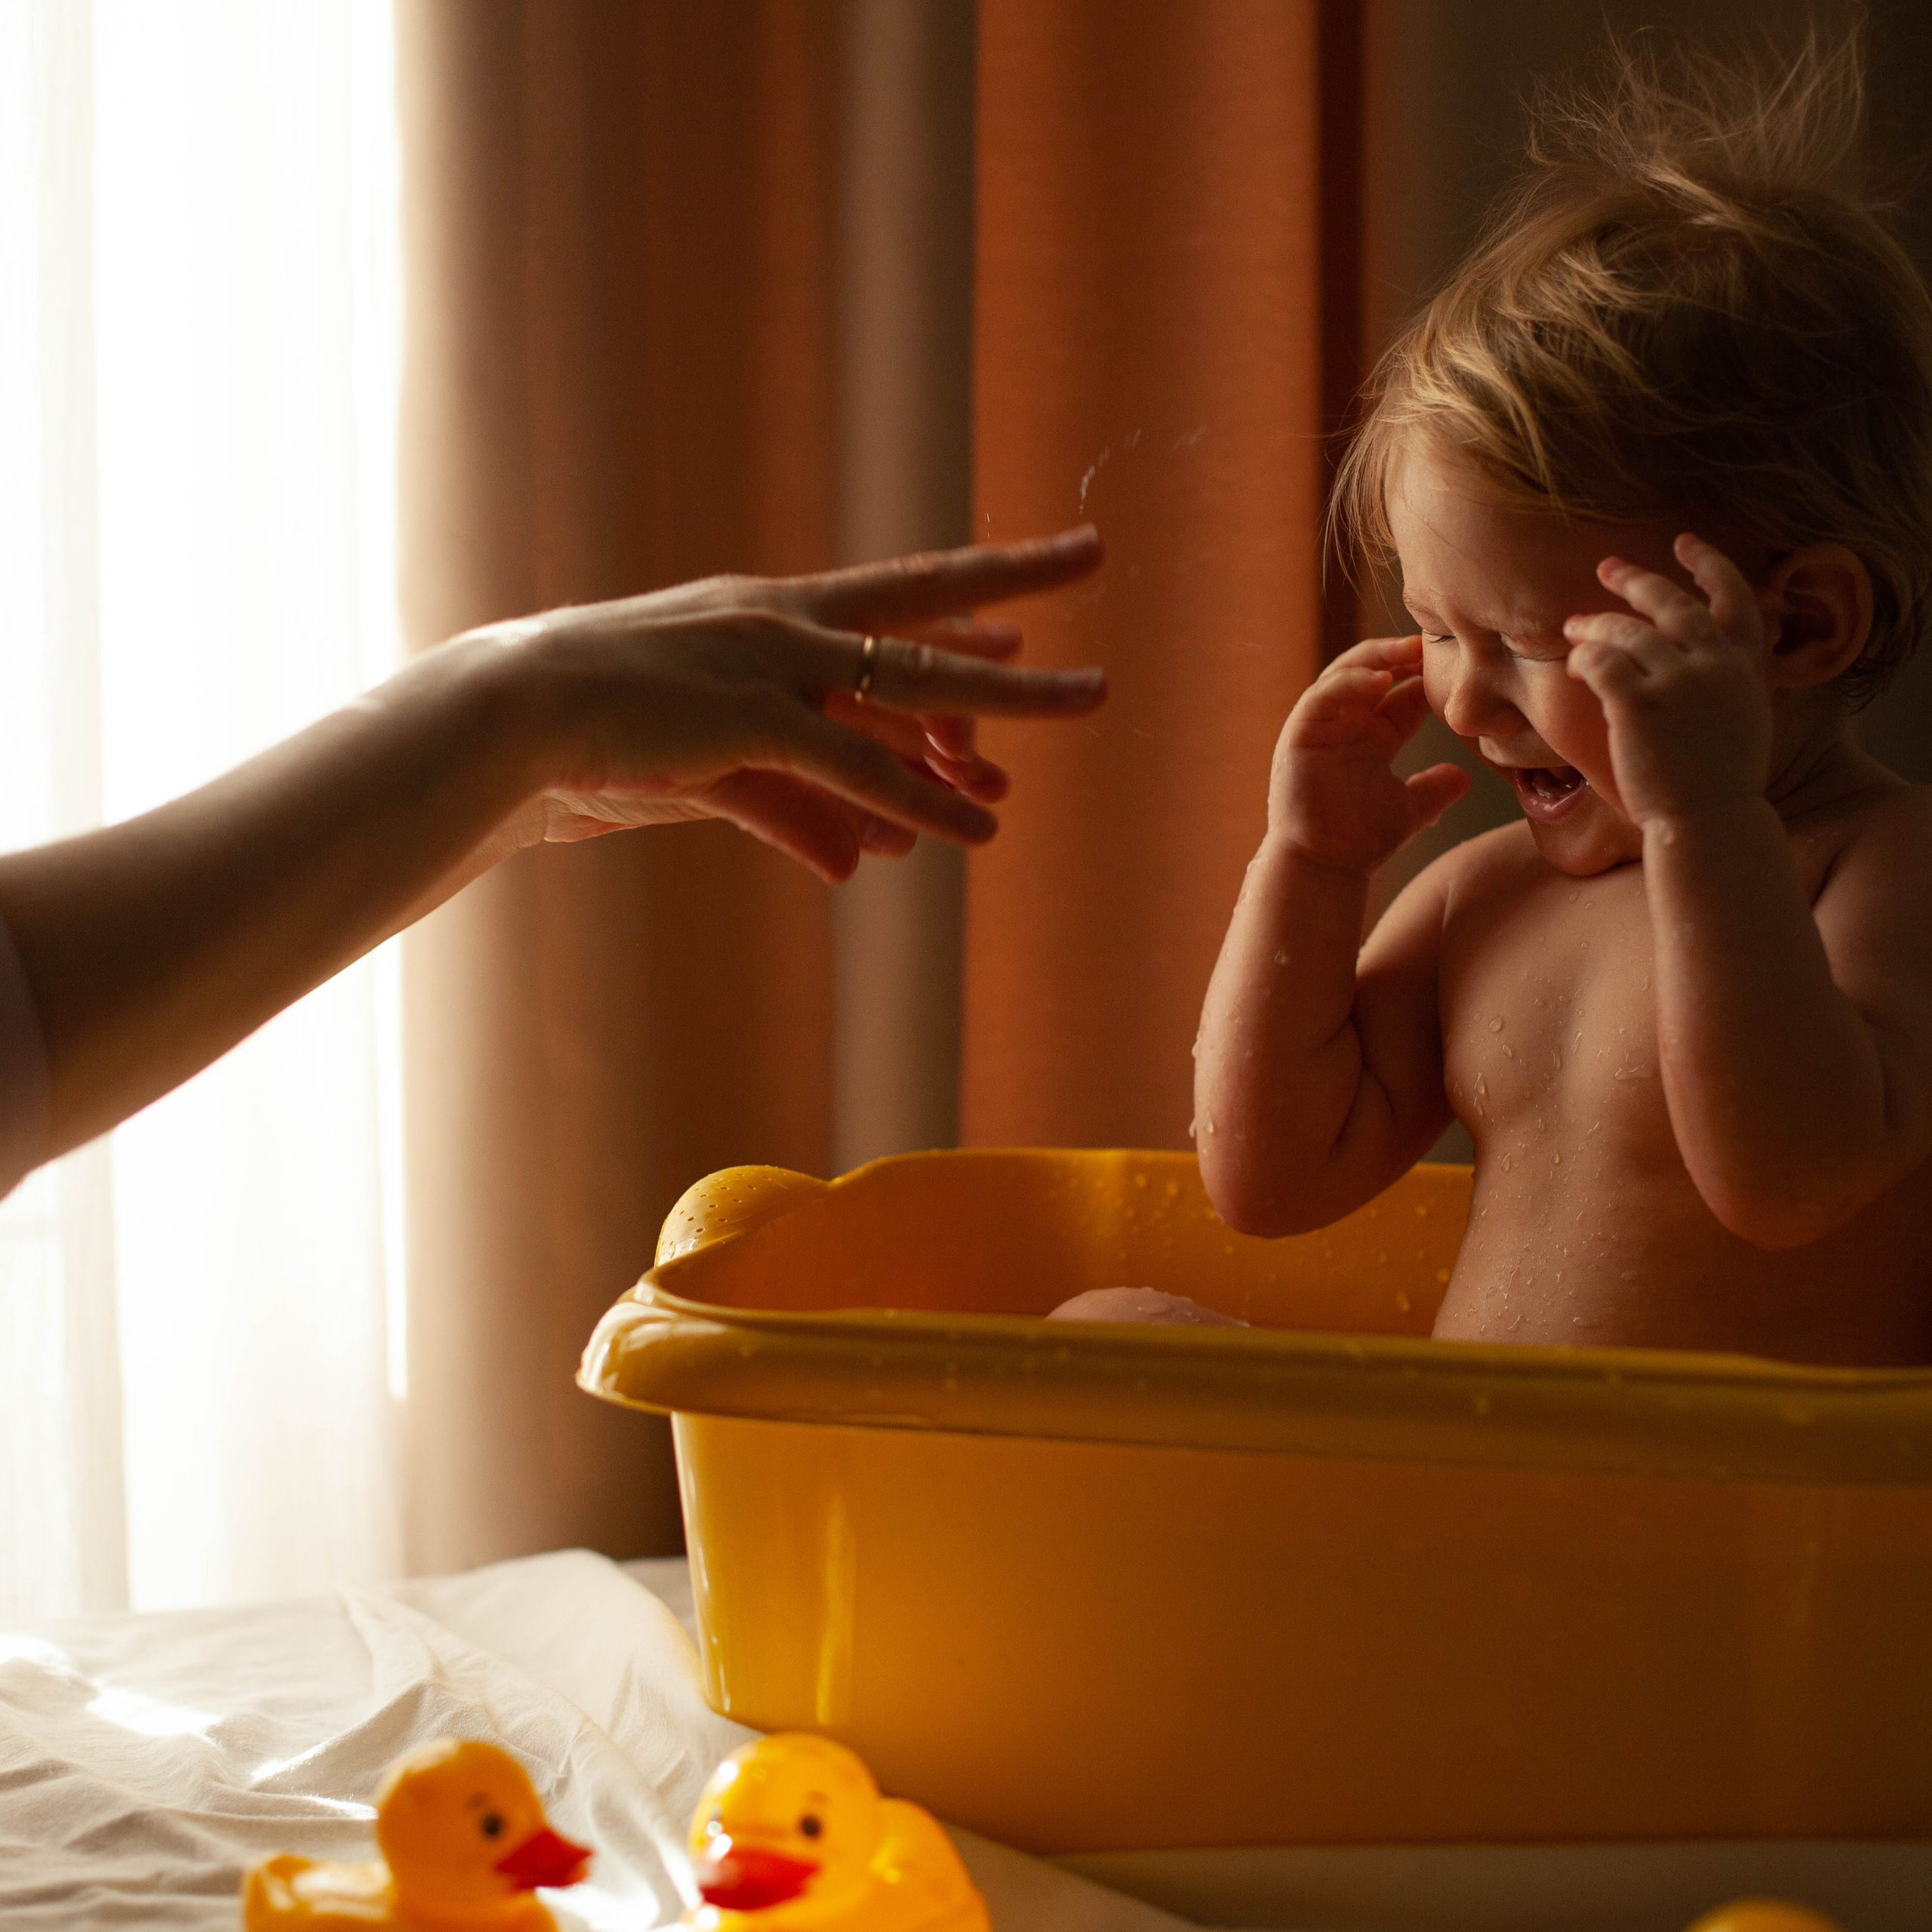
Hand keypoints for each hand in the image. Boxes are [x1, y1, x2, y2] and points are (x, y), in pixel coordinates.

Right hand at [474, 528, 1106, 881]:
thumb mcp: (705, 748)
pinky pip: (854, 767)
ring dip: (1010, 692)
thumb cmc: (598, 726)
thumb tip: (860, 856)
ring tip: (1092, 696)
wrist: (512, 712)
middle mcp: (784, 623)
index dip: (962, 594)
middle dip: (1014, 575)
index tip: (1024, 602)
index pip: (887, 594)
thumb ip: (791, 792)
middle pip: (922, 597)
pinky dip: (919, 799)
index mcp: (770, 612)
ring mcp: (771, 665)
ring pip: (915, 679)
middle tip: (1092, 552)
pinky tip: (977, 826)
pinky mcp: (749, 721)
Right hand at [1268, 634, 1468, 873]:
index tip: (1461, 663)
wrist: (1326, 866)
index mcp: (1375, 735)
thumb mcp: (1411, 808)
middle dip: (1404, 655)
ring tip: (1409, 649)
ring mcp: (1322, 725)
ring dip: (1377, 658)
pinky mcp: (1300, 732)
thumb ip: (1435, 789)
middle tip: (1436, 641)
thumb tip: (1464, 776)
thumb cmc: (1360, 841)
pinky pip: (1322, 695)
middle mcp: (1348, 724)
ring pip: (1347, 673)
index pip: (1404, 692)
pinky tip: (1379, 679)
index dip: (1429, 675)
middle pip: (1376, 671)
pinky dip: (1349, 682)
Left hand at [1562, 536, 1772, 826]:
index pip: (1735, 597)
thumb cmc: (1719, 784)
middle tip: (1607, 568)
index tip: (1684, 542)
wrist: (1709, 822)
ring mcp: (1680, 682)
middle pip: (1672, 603)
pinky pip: (1602, 661)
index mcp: (1746, 667)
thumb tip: (1704, 658)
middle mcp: (1716, 665)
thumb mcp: (1744, 719)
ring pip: (1628, 631)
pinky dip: (1584, 658)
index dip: (1709, 564)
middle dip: (1636, 580)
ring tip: (1572, 627)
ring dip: (1595, 623)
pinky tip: (1573, 667)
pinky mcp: (1640, 704)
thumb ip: (1728, 680)